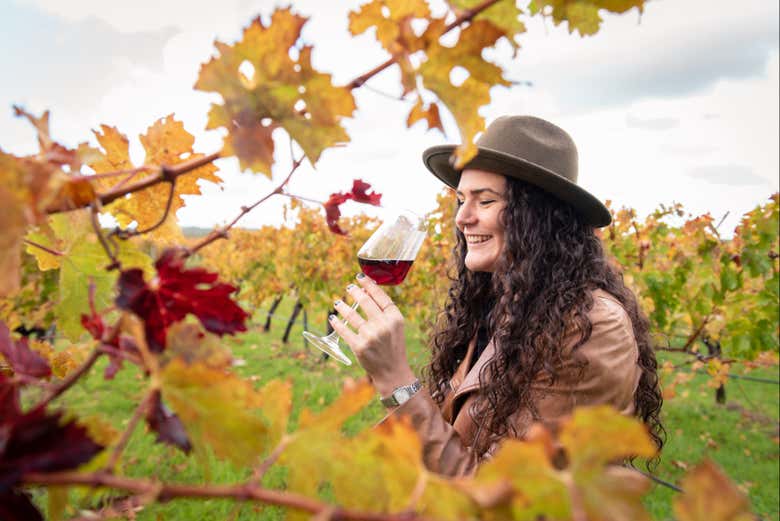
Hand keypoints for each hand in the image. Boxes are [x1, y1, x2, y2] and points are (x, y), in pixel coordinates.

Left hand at [330, 274, 415, 396]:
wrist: (392, 372)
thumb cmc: (393, 347)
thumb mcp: (395, 327)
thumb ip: (385, 311)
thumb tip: (367, 292)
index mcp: (395, 318)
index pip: (381, 296)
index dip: (369, 285)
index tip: (360, 277)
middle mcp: (384, 325)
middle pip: (365, 301)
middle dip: (355, 292)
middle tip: (349, 288)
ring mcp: (371, 336)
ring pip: (351, 314)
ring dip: (342, 306)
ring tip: (337, 303)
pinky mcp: (359, 346)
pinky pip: (344, 330)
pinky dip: (336, 323)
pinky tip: (333, 319)